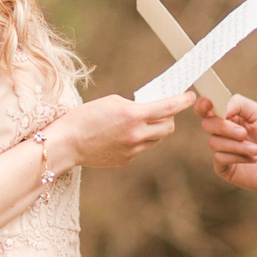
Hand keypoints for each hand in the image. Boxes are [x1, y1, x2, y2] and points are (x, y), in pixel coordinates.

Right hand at [45, 92, 195, 169]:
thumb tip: (150, 110)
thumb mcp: (112, 102)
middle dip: (168, 118)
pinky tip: (121, 135)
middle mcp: (136, 135)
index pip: (168, 108)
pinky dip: (138, 140)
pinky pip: (141, 148)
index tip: (190, 96)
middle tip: (161, 110)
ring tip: (138, 122)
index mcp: (133, 115)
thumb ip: (135, 106)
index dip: (182, 101)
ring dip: (154, 129)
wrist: (66, 143)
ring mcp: (132, 150)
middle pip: (167, 127)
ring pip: (156, 139)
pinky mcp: (126, 160)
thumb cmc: (85, 117)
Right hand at [195, 94, 256, 205]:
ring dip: (238, 146)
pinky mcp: (223, 168)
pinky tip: (252, 159)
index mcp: (229, 116)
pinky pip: (219, 158)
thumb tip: (221, 109)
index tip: (208, 104)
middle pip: (207, 124)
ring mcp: (221, 150)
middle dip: (225, 128)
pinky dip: (237, 157)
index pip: (206, 108)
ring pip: (214, 142)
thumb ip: (239, 104)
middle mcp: (222, 132)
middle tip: (244, 134)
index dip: (202, 105)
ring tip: (256, 150)